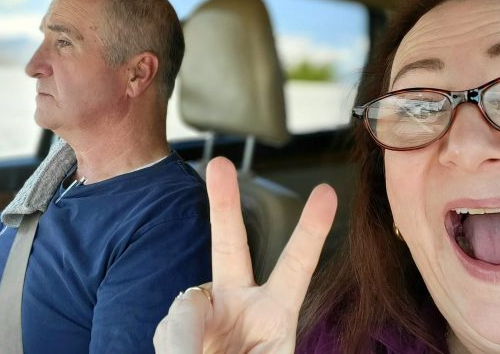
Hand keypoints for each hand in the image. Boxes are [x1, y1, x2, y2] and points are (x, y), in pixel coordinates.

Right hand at [153, 156, 337, 353]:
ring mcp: (206, 317)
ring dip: (188, 336)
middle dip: (223, 205)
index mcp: (275, 313)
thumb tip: (186, 336)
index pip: (295, 266)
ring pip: (187, 306)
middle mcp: (238, 304)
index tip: (327, 192)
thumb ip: (232, 340)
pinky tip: (184, 353)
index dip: (310, 230)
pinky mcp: (177, 332)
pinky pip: (172, 330)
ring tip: (200, 352)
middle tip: (220, 164)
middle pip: (229, 247)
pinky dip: (177, 344)